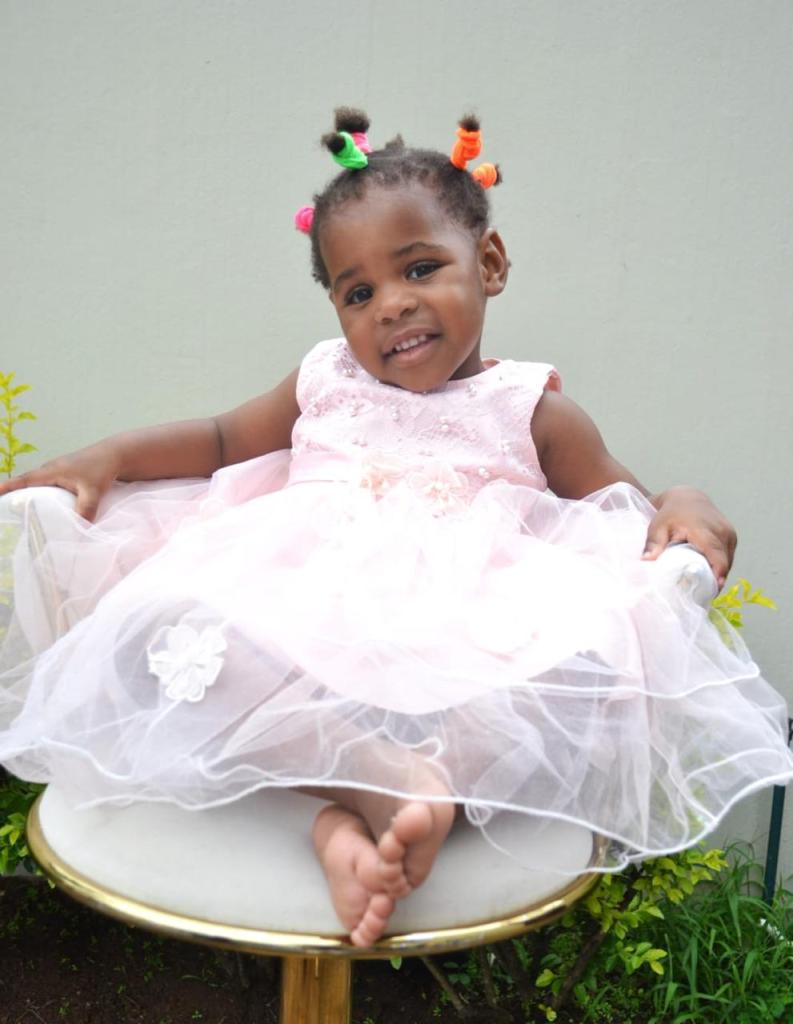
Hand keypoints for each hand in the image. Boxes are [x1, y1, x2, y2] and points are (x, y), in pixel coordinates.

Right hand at [0, 441, 121, 521]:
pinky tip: (46, 508)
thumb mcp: (93, 492)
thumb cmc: (101, 468)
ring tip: (21, 514)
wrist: (115, 455)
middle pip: (27, 484)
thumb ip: (86, 510)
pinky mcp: (66, 475)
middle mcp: (50, 470)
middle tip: (6, 511)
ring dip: (29, 496)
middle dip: (14, 495)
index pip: (23, 480)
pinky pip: (48, 486)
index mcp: (51, 471)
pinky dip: (43, 495)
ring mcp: (57, 471)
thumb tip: (80, 529)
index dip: (7, 487)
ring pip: (38, 486)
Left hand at [642, 486, 736, 588]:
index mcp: (705, 531)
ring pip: (728, 561)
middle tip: (700, 596)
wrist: (686, 496)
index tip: (710, 593)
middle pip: (723, 564)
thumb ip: (653, 543)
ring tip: (704, 588)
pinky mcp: (731, 536)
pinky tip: (709, 575)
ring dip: (718, 574)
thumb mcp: (658, 526)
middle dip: (714, 581)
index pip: (718, 559)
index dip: (716, 578)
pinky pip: (728, 556)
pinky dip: (720, 566)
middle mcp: (722, 532)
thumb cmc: (670, 513)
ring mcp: (729, 533)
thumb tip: (646, 561)